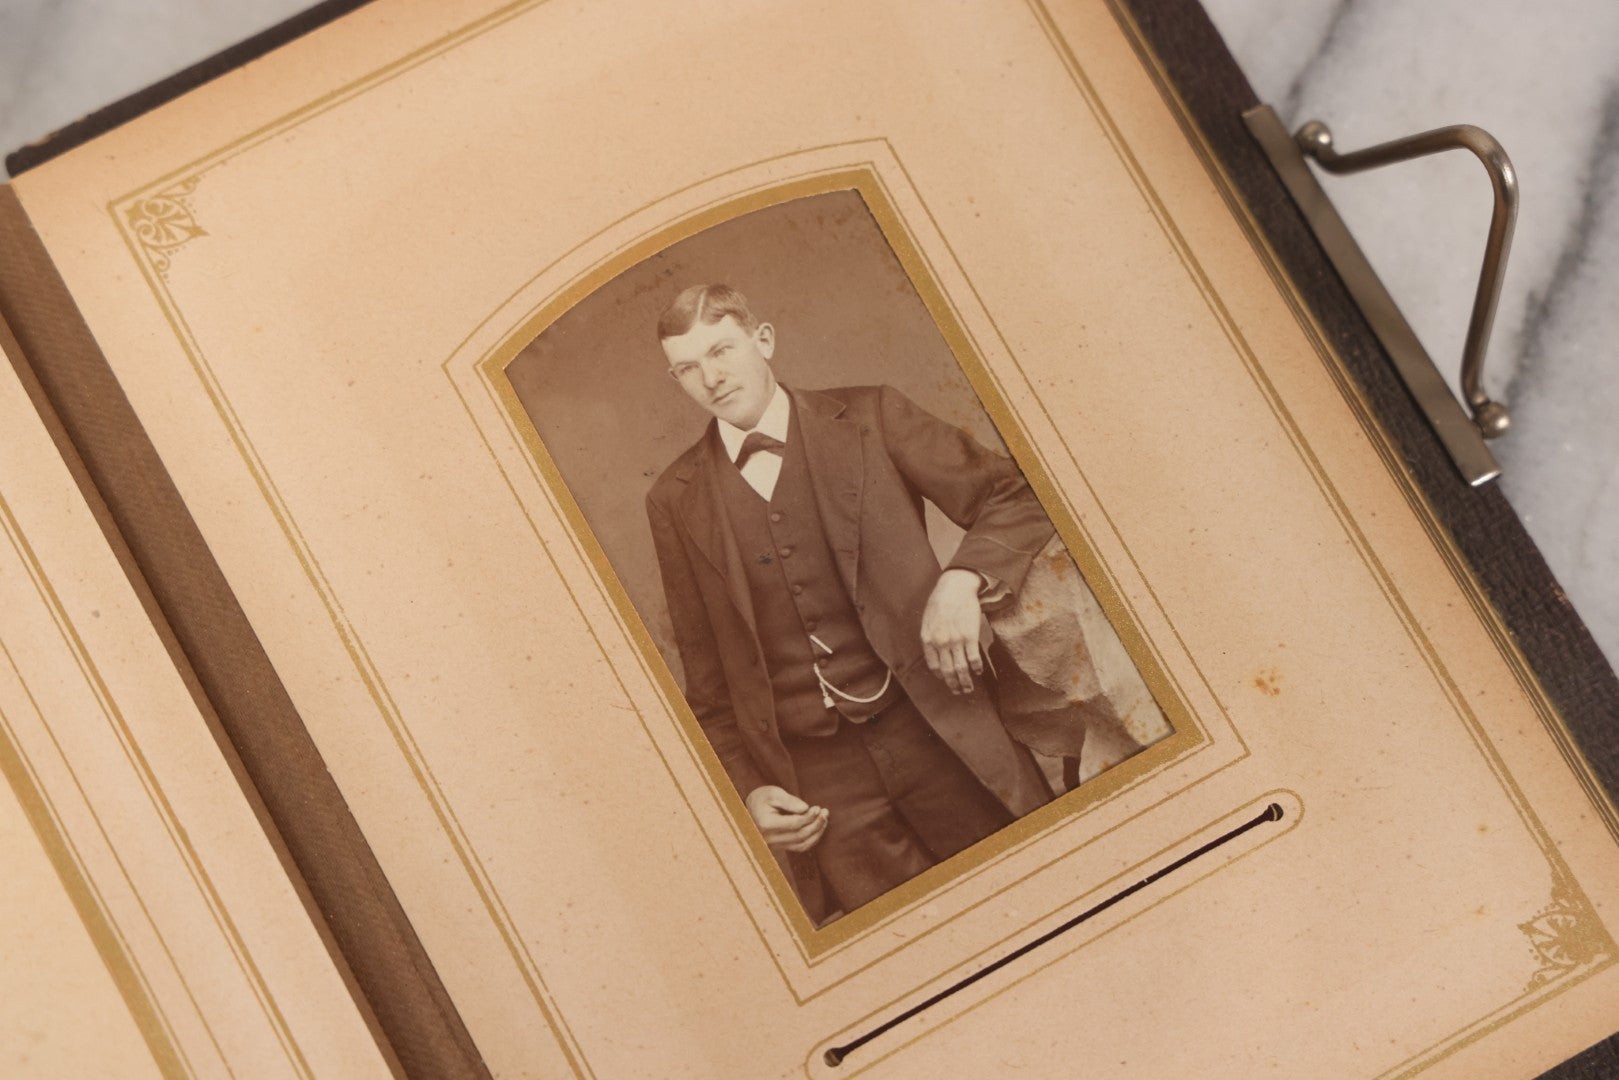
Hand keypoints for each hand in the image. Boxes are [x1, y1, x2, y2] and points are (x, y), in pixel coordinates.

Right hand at [745, 786, 828, 851]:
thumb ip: (789, 801)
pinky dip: (812, 840)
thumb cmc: (763, 798)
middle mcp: (769, 838)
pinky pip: (799, 847)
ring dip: (817, 833)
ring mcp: (774, 845)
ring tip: (824, 819)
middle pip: (800, 835)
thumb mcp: (773, 793)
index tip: (818, 808)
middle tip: (825, 812)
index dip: (809, 817)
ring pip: (802, 844)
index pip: (794, 824)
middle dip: (816, 824)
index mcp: (766, 823)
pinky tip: (818, 828)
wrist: (751, 808)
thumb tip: (805, 809)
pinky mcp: (780, 847)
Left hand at [921, 567, 984, 694]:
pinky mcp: (970, 636)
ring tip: (968, 688)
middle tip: (958, 691)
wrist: (955, 587)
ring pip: (961, 668)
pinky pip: (974, 658)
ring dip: (965, 682)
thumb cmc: (940, 601)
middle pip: (947, 671)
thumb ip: (930, 636)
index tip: (945, 679)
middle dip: (953, 684)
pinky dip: (976, 668)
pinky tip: (978, 672)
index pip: (933, 666)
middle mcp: (941, 643)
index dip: (940, 675)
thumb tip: (933, 652)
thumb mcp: (927, 619)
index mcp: (928, 639)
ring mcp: (956, 641)